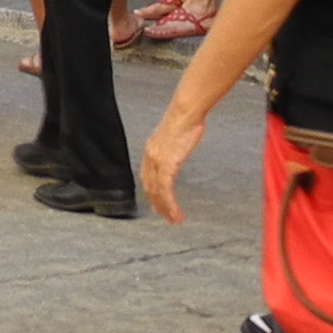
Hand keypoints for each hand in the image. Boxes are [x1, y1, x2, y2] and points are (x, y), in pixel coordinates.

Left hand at [140, 104, 204, 224]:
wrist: (186, 112)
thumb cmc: (185, 121)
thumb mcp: (174, 138)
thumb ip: (172, 149)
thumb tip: (176, 153)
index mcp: (150, 150)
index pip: (147, 177)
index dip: (151, 192)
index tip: (157, 204)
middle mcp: (150, 156)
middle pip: (149, 187)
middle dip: (157, 205)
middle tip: (166, 218)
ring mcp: (157, 161)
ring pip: (157, 192)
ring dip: (165, 208)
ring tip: (173, 220)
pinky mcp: (167, 164)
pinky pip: (166, 189)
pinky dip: (170, 203)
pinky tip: (176, 212)